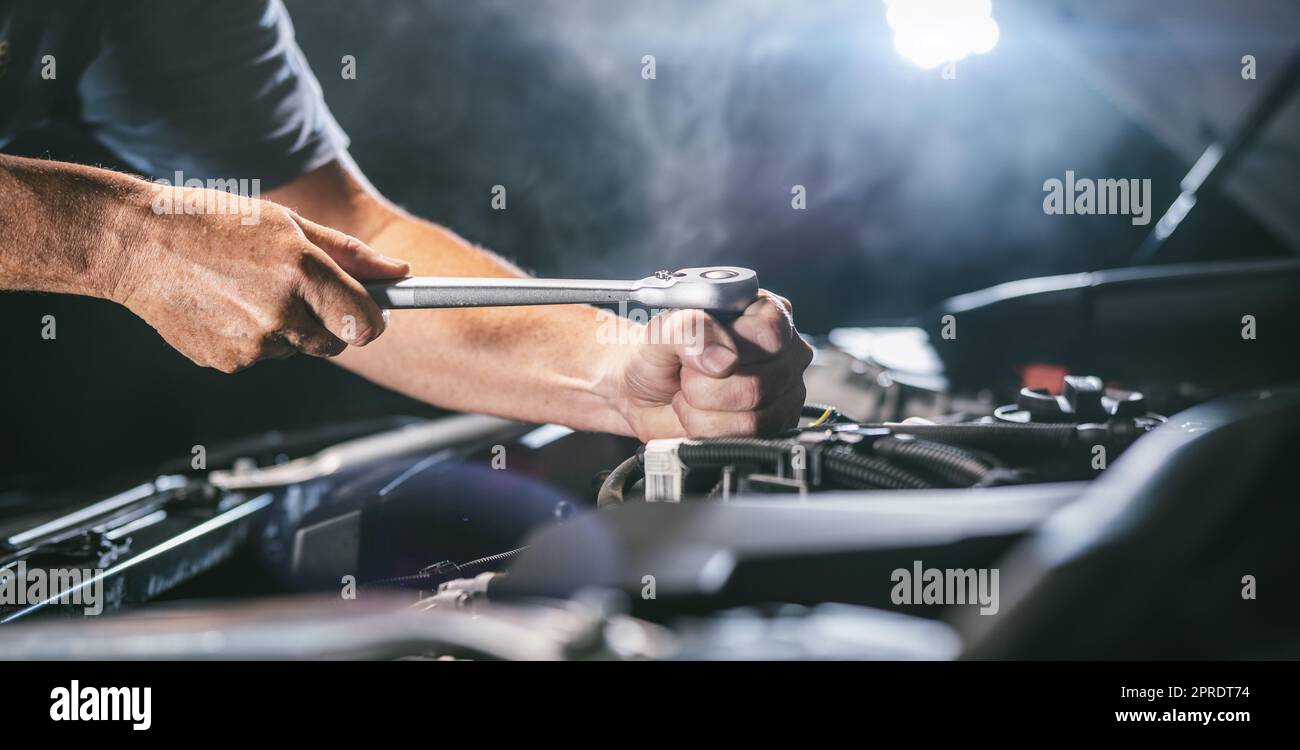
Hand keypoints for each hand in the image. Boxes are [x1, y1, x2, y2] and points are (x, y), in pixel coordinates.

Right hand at [109, 184, 408, 372]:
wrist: (139, 244)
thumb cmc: (217, 222)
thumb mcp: (288, 223)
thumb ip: (350, 253)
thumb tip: (402, 273)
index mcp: (302, 270)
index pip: (366, 323)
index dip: (373, 321)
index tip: (371, 314)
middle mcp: (280, 311)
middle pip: (334, 343)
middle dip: (328, 324)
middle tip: (297, 291)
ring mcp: (252, 343)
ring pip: (296, 348)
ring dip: (286, 327)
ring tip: (247, 289)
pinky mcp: (227, 362)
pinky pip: (262, 356)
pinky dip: (252, 338)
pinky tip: (224, 306)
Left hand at [599, 291, 813, 439]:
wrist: (641, 392)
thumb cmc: (657, 355)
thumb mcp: (661, 330)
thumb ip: (688, 331)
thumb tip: (724, 359)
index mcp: (763, 313)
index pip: (767, 335)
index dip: (730, 351)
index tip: (698, 354)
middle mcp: (782, 352)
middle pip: (759, 384)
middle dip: (705, 386)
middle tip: (686, 376)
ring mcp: (781, 392)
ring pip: (752, 419)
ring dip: (704, 412)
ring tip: (690, 395)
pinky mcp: (772, 426)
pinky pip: (745, 439)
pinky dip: (709, 432)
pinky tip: (700, 414)